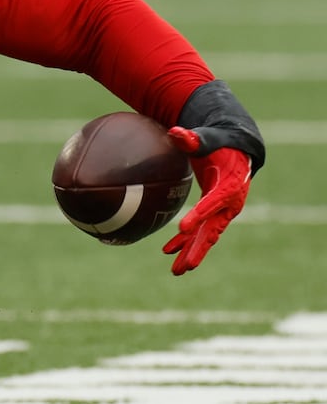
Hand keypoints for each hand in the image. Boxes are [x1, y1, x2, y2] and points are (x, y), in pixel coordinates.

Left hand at [162, 127, 250, 274]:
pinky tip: (167, 251)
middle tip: (187, 265)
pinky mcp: (213, 212)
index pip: (214, 201)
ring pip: (206, 236)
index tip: (182, 227)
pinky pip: (199, 231)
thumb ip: (194, 138)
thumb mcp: (210, 137)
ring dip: (191, 252)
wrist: (236, 150)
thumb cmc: (221, 142)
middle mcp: (229, 203)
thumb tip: (175, 132)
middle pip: (213, 229)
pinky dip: (184, 241)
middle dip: (199, 248)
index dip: (199, 214)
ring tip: (177, 271)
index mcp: (230, 185)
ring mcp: (222, 211)